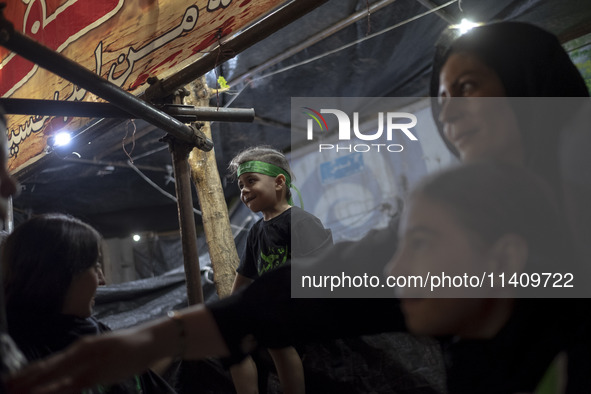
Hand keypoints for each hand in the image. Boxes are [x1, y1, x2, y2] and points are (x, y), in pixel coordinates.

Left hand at [5, 327, 157, 393]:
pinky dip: (56, 390)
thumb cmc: (127, 348)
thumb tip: (68, 375)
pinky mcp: (99, 372)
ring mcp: (89, 361)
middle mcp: (80, 352)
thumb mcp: (102, 354)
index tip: (9, 381)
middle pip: (47, 369)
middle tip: (6, 388)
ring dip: (35, 387)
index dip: (28, 373)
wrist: (149, 340)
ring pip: (56, 377)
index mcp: (80, 348)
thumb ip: (85, 363)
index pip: (48, 363)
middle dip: (25, 381)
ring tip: (17, 393)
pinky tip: (45, 393)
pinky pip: (73, 385)